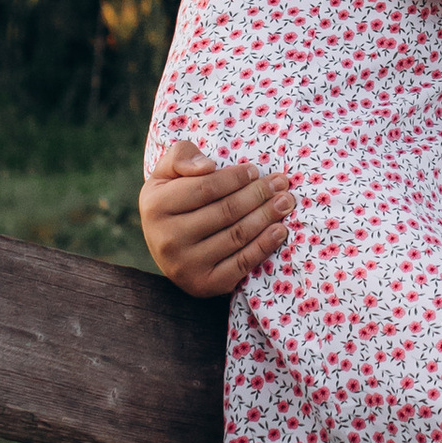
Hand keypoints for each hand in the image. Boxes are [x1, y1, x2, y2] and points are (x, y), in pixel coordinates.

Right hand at [137, 137, 293, 296]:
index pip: (205, 188)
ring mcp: (185, 266)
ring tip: (286, 202)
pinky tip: (280, 231)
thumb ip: (182, 157)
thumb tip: (208, 167)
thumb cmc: (173, 198)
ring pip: (236, 236)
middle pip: (225, 212)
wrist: (165, 245)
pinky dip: (263, 246)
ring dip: (266, 217)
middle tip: (281, 183)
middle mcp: (167, 239)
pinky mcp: (203, 285)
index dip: (235, 178)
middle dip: (258, 195)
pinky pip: (240, 264)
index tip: (255, 170)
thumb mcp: (167, 173)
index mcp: (156, 207)